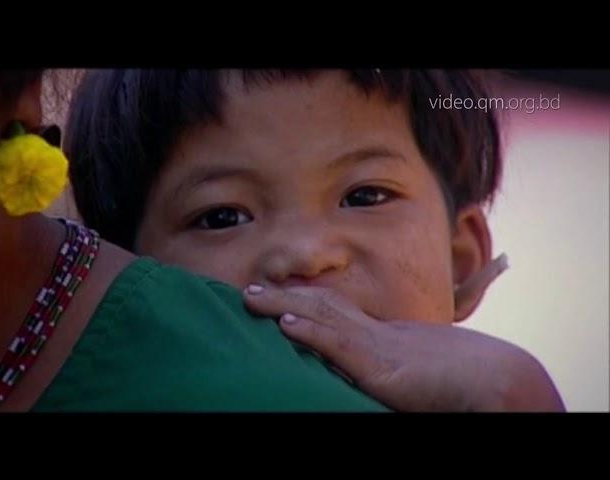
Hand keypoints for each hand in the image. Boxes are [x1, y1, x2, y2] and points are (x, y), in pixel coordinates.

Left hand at [243, 257, 564, 411]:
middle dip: (284, 295)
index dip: (302, 302)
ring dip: (283, 305)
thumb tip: (363, 374)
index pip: (335, 311)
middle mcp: (376, 333)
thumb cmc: (465, 382)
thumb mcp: (417, 374)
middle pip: (321, 304)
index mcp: (383, 336)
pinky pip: (341, 345)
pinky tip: (284, 324)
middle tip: (249, 289)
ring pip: (323, 316)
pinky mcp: (382, 368)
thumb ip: (388, 370)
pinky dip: (311, 331)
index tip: (276, 299)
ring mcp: (378, 347)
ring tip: (250, 296)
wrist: (498, 380)